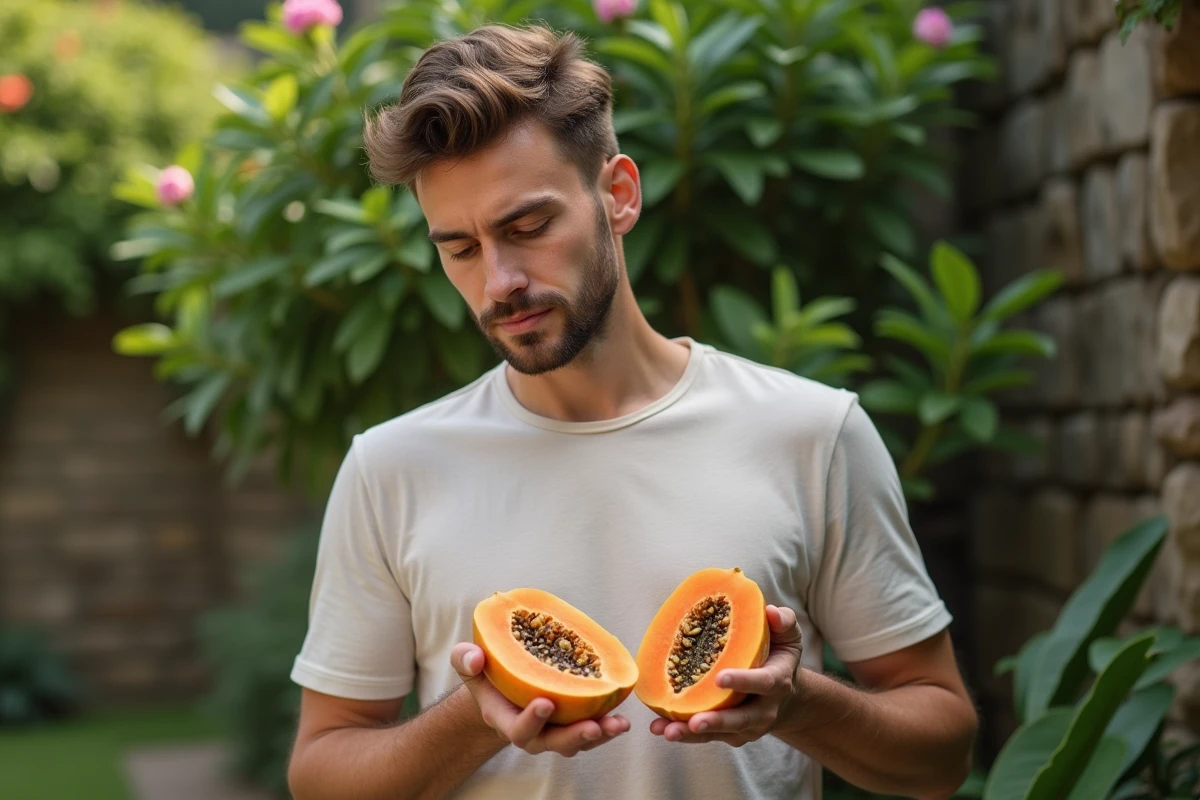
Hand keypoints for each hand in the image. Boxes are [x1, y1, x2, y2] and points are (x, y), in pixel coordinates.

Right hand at [450, 642, 630, 756]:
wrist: (502, 685)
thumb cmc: (487, 672)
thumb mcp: (468, 661)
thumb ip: (464, 658)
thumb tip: (474, 657)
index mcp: (506, 719)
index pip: (518, 729)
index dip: (531, 720)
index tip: (546, 702)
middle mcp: (533, 732)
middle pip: (554, 743)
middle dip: (574, 736)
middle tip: (593, 726)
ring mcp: (555, 730)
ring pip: (578, 740)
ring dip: (600, 734)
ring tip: (619, 724)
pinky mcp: (574, 721)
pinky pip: (592, 728)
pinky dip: (608, 722)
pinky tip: (623, 712)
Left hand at [649, 604, 803, 746]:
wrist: (787, 695)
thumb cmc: (779, 655)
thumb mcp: (787, 635)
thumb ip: (783, 621)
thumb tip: (771, 611)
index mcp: (777, 681)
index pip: (763, 682)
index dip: (742, 681)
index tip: (719, 678)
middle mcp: (764, 709)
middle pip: (740, 718)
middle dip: (716, 721)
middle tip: (694, 720)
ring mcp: (748, 726)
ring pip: (721, 732)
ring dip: (693, 734)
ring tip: (669, 731)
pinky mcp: (732, 734)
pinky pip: (708, 737)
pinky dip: (686, 735)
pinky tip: (662, 728)